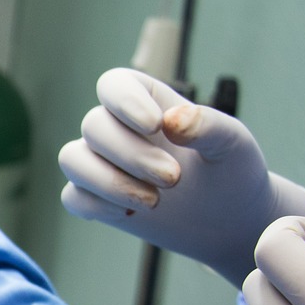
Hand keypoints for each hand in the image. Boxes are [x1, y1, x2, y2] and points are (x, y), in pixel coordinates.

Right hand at [59, 68, 304, 286]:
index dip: (124, 101)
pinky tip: (130, 213)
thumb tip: (171, 120)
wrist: (230, 219)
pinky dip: (96, 205)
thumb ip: (207, 126)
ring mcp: (102, 164)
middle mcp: (117, 129)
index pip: (113, 85)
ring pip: (72, 159)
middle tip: (174, 178)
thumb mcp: (232, 144)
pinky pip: (72, 197)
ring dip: (109, 182)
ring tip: (153, 202)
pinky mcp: (95, 199)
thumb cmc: (231, 171)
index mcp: (147, 102)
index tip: (154, 126)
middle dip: (131, 155)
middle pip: (93, 126)